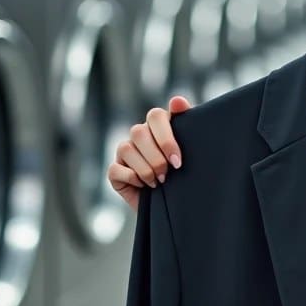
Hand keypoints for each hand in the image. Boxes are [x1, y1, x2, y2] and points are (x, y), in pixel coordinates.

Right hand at [107, 95, 192, 210]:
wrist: (175, 205)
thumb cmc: (185, 174)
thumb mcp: (191, 151)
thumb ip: (187, 123)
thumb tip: (178, 100)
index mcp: (159, 126)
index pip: (155, 116)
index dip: (165, 137)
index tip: (178, 159)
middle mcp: (139, 135)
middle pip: (139, 132)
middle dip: (157, 156)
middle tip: (171, 171)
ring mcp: (124, 152)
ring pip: (126, 148)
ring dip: (146, 168)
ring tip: (160, 181)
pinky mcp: (115, 171)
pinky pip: (116, 169)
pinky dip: (132, 177)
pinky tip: (145, 186)